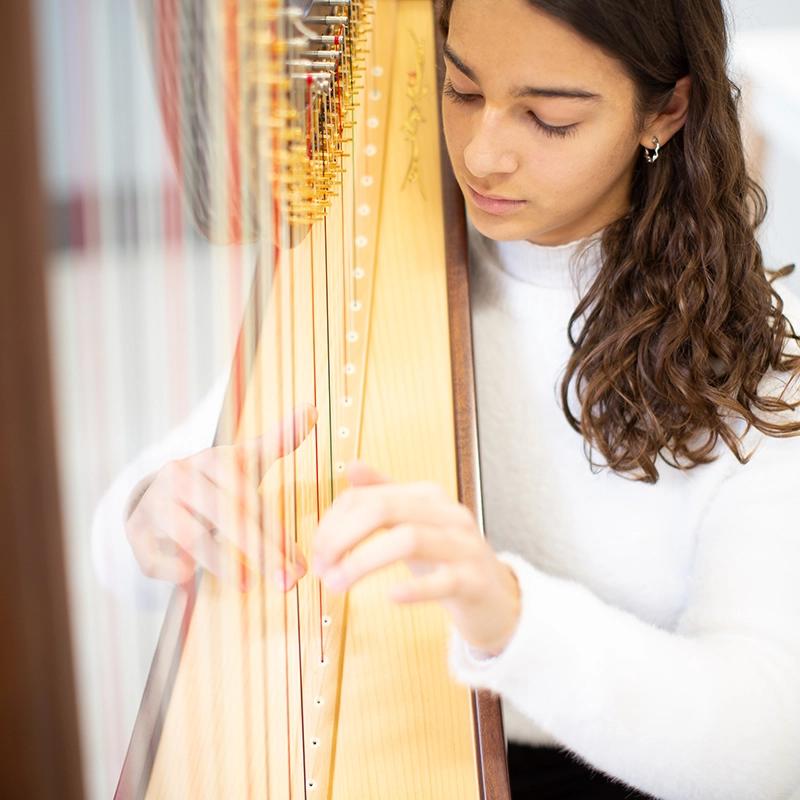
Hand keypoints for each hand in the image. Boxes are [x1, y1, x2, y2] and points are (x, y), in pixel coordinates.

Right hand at [126, 405, 316, 590]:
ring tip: (248, 583)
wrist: (158, 492)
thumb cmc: (214, 482)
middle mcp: (180, 476)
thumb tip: (313, 409)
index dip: (276, 531)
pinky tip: (189, 578)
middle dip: (260, 551)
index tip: (298, 562)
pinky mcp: (136, 530)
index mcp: (210, 458)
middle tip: (285, 581)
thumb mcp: (244, 460)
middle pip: (225, 516)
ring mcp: (155, 503)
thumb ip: (280, 440)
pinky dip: (171, 568)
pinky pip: (153, 554)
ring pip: (190, 535)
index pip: (248, 496)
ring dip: (221, 562)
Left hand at [312, 461, 520, 655]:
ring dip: (364, 562)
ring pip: (409, 539)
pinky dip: (415, 588)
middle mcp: (447, 514)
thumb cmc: (449, 559)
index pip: (367, 497)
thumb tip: (351, 466)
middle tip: (321, 567)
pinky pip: (444, 581)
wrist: (497, 599)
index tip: (316, 552)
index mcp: (427, 497)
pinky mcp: (474, 582)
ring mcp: (463, 546)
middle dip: (342, 537)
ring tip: (338, 584)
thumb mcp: (414, 522)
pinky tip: (390, 596)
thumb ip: (384, 494)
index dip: (333, 523)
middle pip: (383, 509)